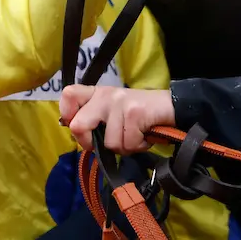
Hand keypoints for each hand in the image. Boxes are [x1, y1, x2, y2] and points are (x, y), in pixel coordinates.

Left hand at [59, 85, 174, 153]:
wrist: (172, 107)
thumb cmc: (141, 116)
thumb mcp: (114, 113)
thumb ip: (95, 120)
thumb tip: (77, 135)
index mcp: (97, 94)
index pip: (68, 95)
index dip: (68, 115)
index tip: (82, 129)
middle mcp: (105, 95)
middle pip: (78, 125)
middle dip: (91, 143)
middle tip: (110, 142)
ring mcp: (119, 102)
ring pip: (108, 142)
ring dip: (125, 147)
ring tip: (136, 135)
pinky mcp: (133, 112)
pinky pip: (127, 144)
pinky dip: (138, 146)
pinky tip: (145, 135)